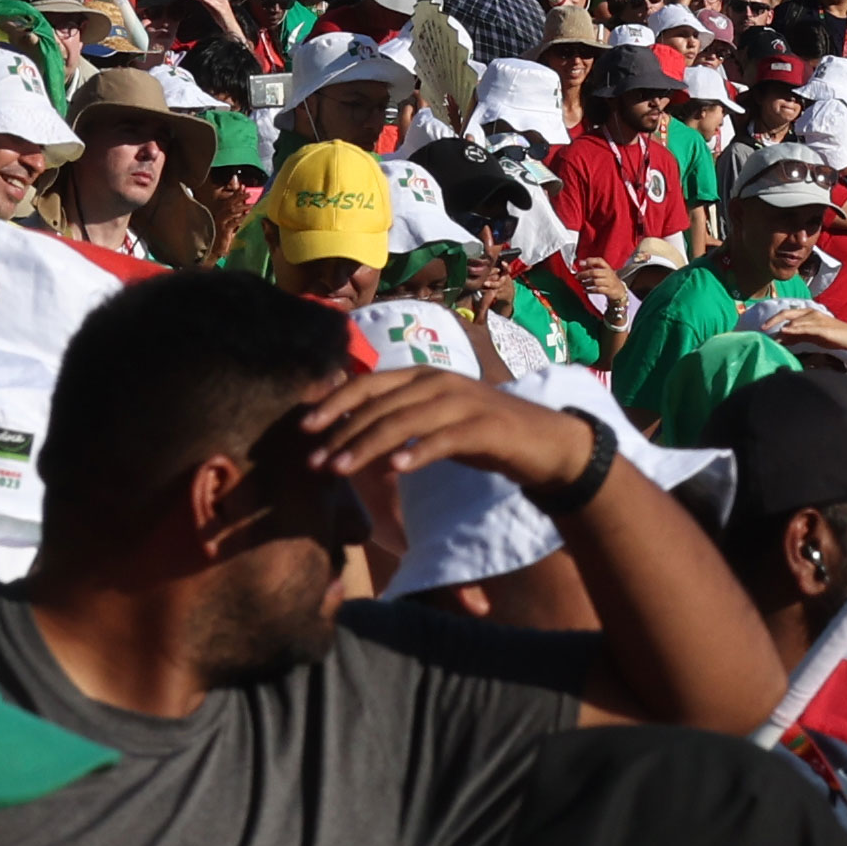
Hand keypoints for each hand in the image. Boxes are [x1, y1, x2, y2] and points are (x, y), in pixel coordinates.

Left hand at [298, 346, 591, 490]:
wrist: (543, 443)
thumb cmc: (480, 433)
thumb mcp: (433, 420)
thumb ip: (397, 418)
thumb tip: (344, 431)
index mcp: (422, 376)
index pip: (367, 383)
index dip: (333, 402)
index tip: (303, 428)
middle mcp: (439, 382)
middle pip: (380, 404)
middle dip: (341, 432)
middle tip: (313, 462)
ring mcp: (463, 402)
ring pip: (404, 420)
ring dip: (367, 444)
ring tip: (340, 469)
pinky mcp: (485, 427)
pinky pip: (444, 438)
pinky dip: (418, 451)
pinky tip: (396, 468)